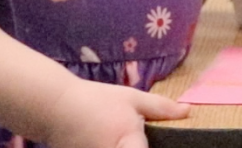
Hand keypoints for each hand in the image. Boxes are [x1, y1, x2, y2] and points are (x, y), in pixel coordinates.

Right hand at [42, 78, 188, 147]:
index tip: (169, 147)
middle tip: (139, 137)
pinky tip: (107, 140)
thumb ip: (160, 108)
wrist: (54, 107)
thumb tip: (188, 111)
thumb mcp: (132, 98)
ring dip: (128, 147)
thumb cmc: (96, 100)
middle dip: (139, 147)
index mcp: (128, 143)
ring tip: (120, 135)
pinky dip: (110, 147)